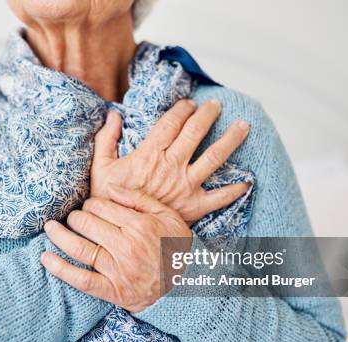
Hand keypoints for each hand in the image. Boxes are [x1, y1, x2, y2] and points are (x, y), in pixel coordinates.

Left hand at [41, 185, 190, 312]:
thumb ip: (139, 200)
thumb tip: (110, 188)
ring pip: (80, 248)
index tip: (90, 207)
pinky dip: (61, 269)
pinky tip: (45, 258)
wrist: (187, 287)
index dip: (90, 204)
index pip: (100, 206)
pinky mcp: (113, 290)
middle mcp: (127, 246)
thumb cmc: (176, 247)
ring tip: (50, 228)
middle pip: (87, 223)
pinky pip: (82, 280)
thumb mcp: (168, 216)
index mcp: (140, 225)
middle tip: (74, 218)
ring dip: (59, 236)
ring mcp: (119, 270)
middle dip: (75, 217)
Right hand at [91, 99, 250, 222]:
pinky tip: (247, 182)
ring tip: (243, 126)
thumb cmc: (107, 201)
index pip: (171, 122)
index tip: (190, 103)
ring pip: (214, 158)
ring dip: (231, 140)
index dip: (183, 109)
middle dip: (208, 115)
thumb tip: (113, 114)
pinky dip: (234, 190)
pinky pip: (219, 198)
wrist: (117, 232)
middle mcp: (171, 166)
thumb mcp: (100, 167)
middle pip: (195, 133)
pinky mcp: (193, 207)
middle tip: (217, 105)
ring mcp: (185, 186)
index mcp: (150, 154)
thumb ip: (106, 139)